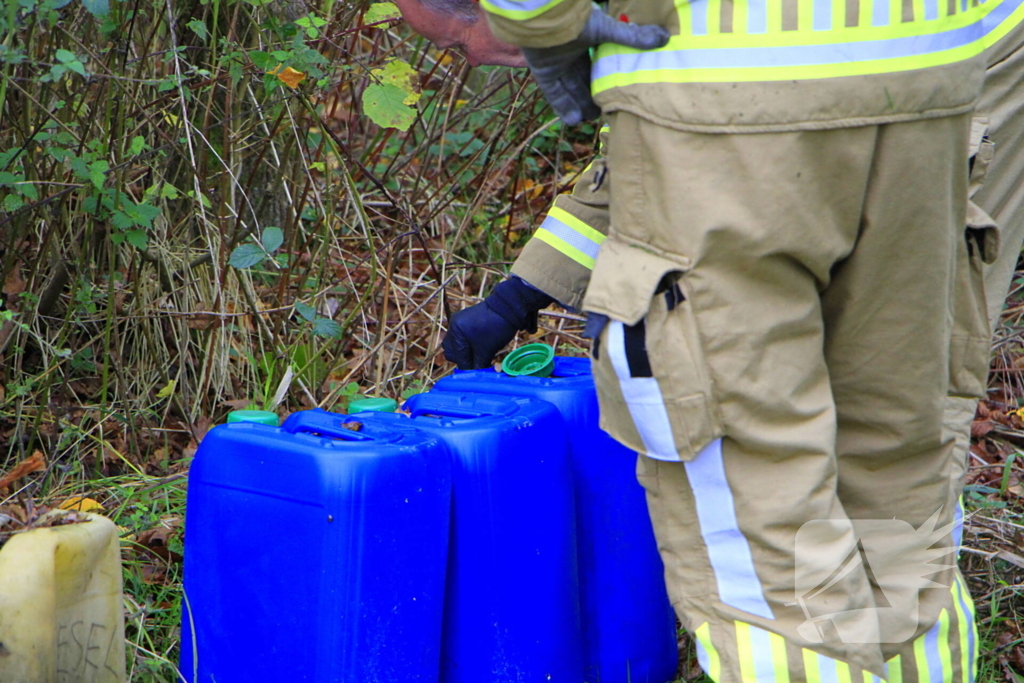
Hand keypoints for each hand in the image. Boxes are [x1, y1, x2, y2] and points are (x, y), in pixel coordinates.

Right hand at [443, 302, 519, 369]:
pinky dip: (468, 345)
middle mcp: (453, 325)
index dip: (468, 368)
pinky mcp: (465, 320)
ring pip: (455, 345)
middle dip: (463, 359)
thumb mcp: (486, 351)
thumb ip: (478, 365)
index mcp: (456, 331)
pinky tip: (478, 349)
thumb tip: (474, 378)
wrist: (508, 309)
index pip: (459, 357)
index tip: (475, 375)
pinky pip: (461, 337)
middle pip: (451, 351)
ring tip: (477, 356)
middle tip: (475, 364)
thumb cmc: (496, 329)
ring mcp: (459, 322)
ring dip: (464, 353)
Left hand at [522, 7, 669, 124]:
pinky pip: (554, 95)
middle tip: (605, 114)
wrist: (548, 17)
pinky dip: (562, 107)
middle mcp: (570, 55)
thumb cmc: (578, 20)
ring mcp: (556, 65)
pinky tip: (574, 122)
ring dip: (579, 106)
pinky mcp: (543, 73)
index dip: (605, 81)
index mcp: (586, 42)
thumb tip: (665, 37)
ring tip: (591, 121)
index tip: (616, 96)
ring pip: (569, 91)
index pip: (596, 66)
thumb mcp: (609, 30)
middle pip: (583, 82)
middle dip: (592, 97)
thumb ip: (633, 38)